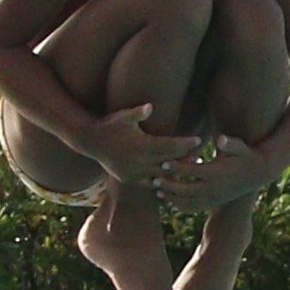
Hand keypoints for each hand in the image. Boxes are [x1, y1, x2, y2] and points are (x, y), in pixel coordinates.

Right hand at [80, 101, 195, 180]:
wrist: (90, 141)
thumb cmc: (110, 124)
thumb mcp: (123, 116)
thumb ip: (138, 113)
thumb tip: (150, 107)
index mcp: (141, 145)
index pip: (169, 145)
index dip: (185, 144)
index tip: (199, 140)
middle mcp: (138, 161)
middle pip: (168, 161)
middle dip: (184, 159)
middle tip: (200, 156)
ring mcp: (133, 172)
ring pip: (160, 174)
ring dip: (174, 172)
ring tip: (188, 169)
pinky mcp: (128, 178)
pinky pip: (147, 182)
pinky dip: (158, 181)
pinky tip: (168, 180)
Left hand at [159, 135, 253, 205]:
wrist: (258, 173)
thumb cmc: (246, 155)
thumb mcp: (240, 147)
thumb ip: (230, 143)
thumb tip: (220, 139)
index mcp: (218, 173)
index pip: (192, 171)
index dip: (177, 168)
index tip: (163, 163)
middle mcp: (215, 188)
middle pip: (186, 190)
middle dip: (169, 186)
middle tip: (154, 181)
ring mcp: (214, 198)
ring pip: (189, 203)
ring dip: (172, 199)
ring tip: (157, 193)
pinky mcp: (214, 203)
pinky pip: (195, 208)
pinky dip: (182, 207)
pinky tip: (170, 202)